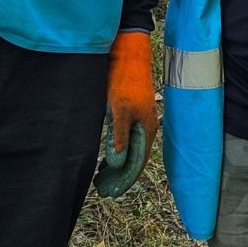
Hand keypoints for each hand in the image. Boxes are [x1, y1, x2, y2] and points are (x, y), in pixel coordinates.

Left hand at [94, 30, 157, 197]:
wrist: (128, 54)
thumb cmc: (125, 80)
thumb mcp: (120, 109)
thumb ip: (118, 136)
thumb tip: (117, 163)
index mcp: (148, 129)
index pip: (137, 163)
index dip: (124, 179)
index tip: (111, 192)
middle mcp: (145, 127)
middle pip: (133, 159)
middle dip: (118, 176)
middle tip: (102, 189)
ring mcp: (137, 120)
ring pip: (127, 150)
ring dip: (115, 165)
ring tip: (100, 178)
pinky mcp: (128, 113)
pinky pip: (123, 139)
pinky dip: (114, 151)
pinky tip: (103, 159)